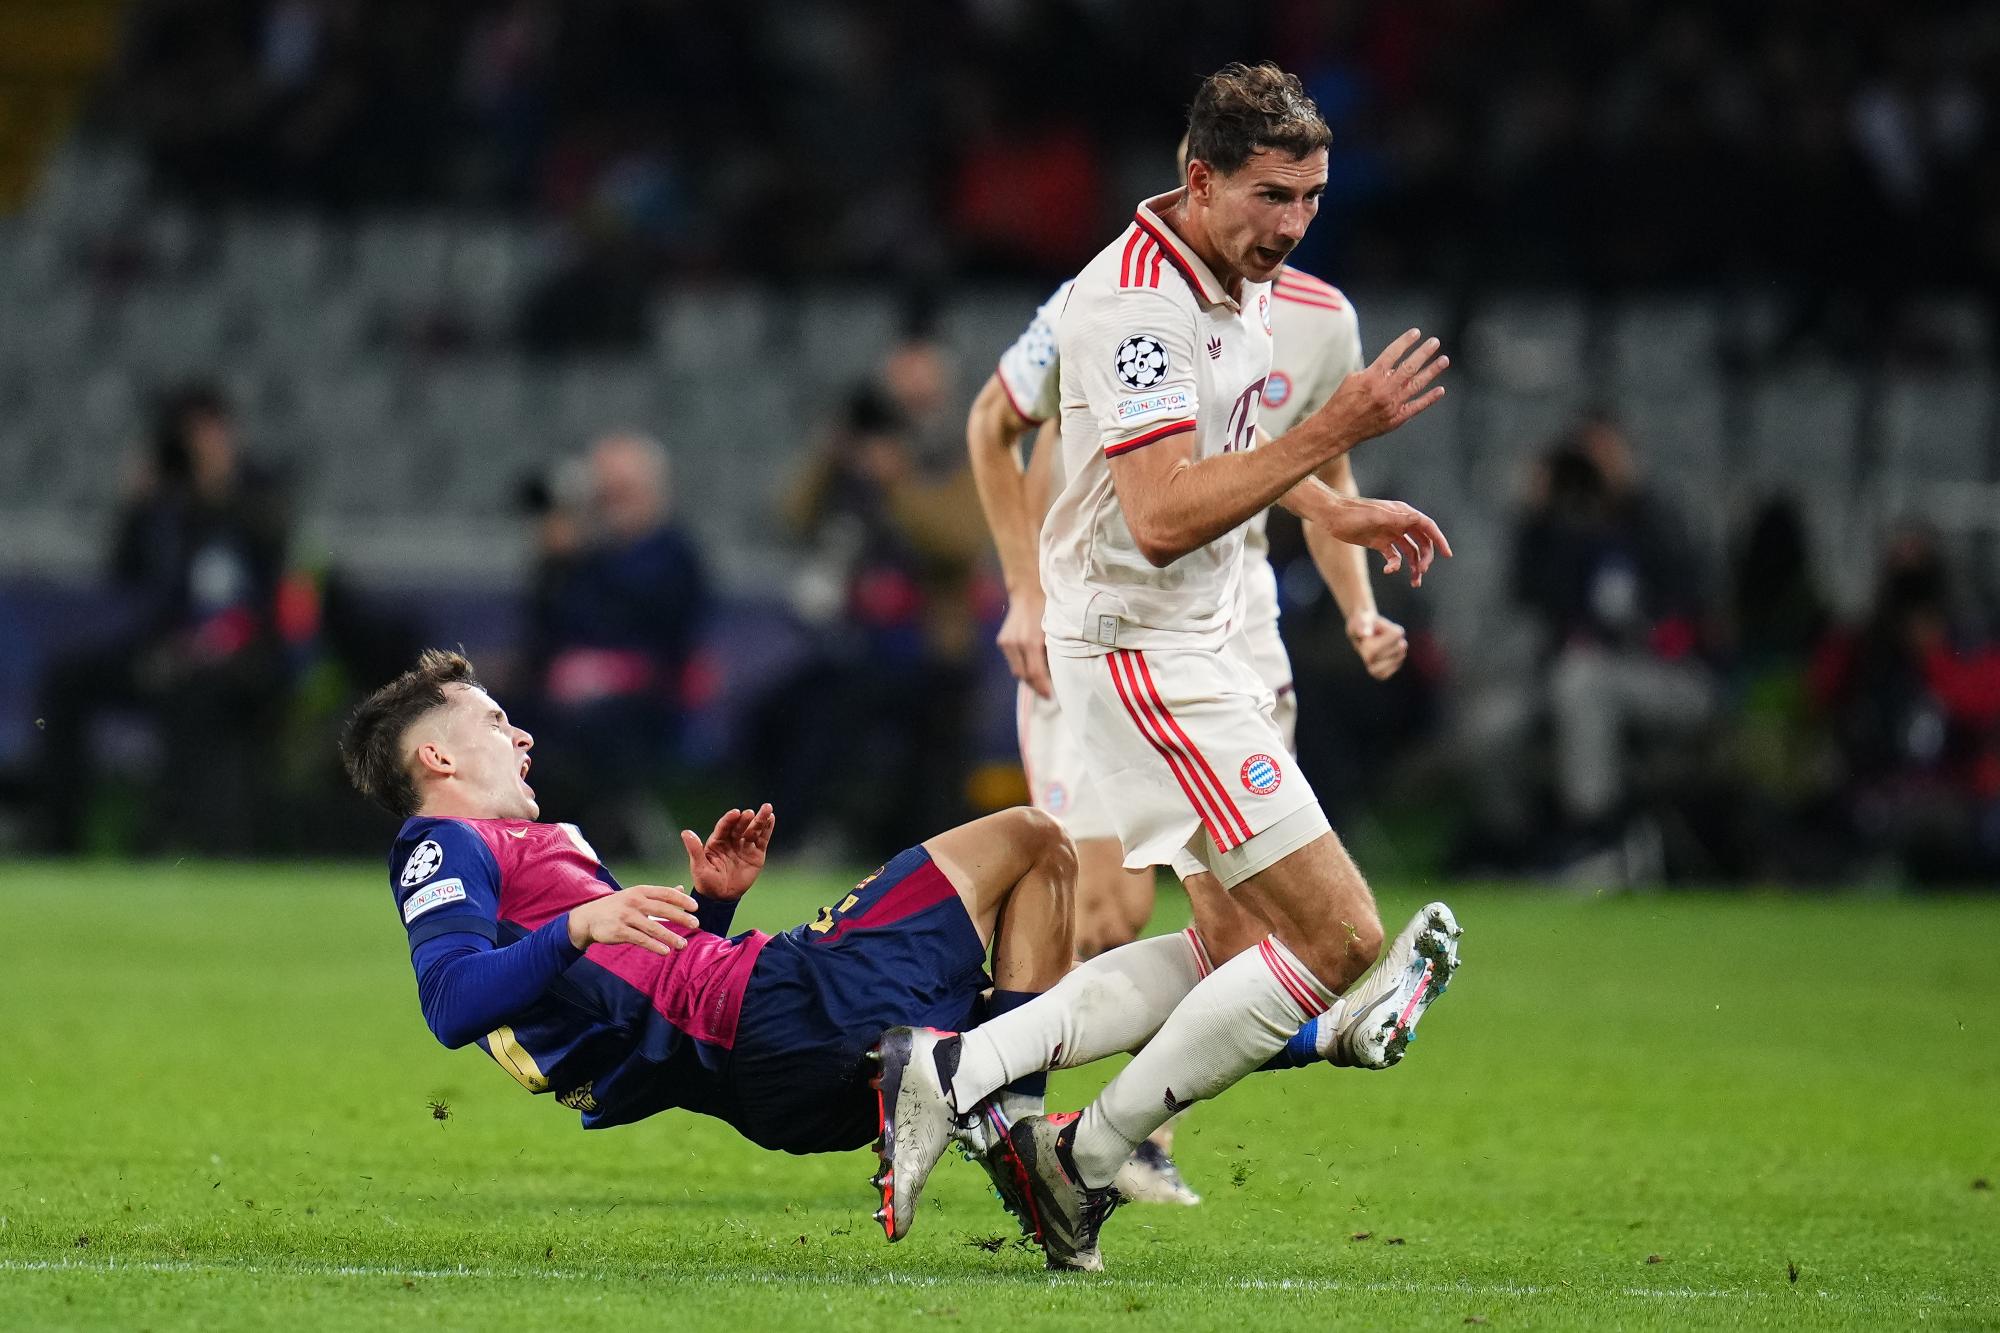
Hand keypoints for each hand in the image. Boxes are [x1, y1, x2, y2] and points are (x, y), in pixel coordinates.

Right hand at [566, 884, 698, 954]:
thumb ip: (658, 894)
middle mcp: (634, 901)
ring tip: (683, 944)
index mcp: (640, 891)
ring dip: (670, 936)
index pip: (665, 893)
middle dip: (681, 917)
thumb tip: (680, 888)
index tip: (695, 907)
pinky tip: (665, 951)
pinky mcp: (619, 931)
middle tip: (696, 924)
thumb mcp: (636, 895)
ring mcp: (626, 916)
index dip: (681, 899)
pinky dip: (654, 946)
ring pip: (653, 927)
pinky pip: (641, 939)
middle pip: (662, 908)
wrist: (588, 918)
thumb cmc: (617, 906)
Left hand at [681, 803, 775, 902]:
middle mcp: (731, 840)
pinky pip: (762, 840)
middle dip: (745, 819)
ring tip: (767, 808)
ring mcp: (744, 846)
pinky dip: (767, 829)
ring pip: (753, 830)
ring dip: (760, 819)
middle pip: (740, 826)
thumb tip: (685, 832)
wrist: (722, 897)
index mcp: (717, 841)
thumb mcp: (699, 867)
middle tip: (749, 813)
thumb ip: (694, 849)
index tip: (735, 813)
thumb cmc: (707, 882)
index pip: (723, 827)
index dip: (729, 819)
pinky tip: (771, 818)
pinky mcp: (756, 853)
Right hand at [997, 592, 1052, 698]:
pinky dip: (1022, 666)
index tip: (1049, 695)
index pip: (1036, 673)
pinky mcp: (1002, 641)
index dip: (1042, 687)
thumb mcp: (1054, 632)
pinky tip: (1030, 666)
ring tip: (1039, 681)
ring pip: (1016, 670)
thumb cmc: (1047, 610)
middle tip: (1046, 692)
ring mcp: (1007, 642)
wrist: (1028, 592)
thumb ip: (1051, 653)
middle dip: (1035, 686)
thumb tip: (1053, 673)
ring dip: (1028, 677)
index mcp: (1031, 641)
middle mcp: (1016, 643)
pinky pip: (1012, 661)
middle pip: (1024, 675)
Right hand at [1316, 329, 1449, 450]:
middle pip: (1409, 366)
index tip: (1416, 333)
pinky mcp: (1396, 419)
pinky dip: (1429, 398)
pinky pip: (1417, 407)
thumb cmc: (1342, 401)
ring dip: (1432, 371)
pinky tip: (1440, 390)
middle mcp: (1384, 389)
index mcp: (1371, 376)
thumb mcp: (1353, 379)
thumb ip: (1374, 371)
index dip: (1406, 341)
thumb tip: (1392, 366)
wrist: (1337, 428)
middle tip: (1435, 342)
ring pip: (1417, 384)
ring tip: (1444, 360)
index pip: (1393, 353)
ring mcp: (1392, 405)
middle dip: (1424, 352)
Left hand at [1322, 496, 1452, 586]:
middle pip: (1421, 542)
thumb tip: (1419, 520)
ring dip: (1414, 566)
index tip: (1447, 554)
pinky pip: (1394, 556)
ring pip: (1409, 552)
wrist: (1331, 516)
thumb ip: (1398, 519)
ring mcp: (1389, 533)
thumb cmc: (1353, 513)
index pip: (1427, 527)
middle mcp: (1399, 523)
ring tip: (1415, 582)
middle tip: (1421, 573)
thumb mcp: (1377, 516)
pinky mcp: (1379, 543)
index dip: (1439, 540)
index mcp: (1402, 513)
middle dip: (1425, 558)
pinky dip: (1395, 565)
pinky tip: (1388, 571)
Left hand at [1346, 610, 1408, 680]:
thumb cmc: (1363, 623)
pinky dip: (1373, 669)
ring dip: (1368, 661)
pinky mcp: (1395, 667)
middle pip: (1374, 657)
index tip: (1367, 636)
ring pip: (1377, 669)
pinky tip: (1374, 660)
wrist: (1368, 628)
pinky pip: (1381, 675)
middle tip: (1367, 643)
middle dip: (1365, 651)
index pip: (1375, 648)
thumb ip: (1361, 626)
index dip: (1366, 645)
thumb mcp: (1358, 622)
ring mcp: (1400, 657)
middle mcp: (1402, 645)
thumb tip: (1364, 634)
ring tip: (1371, 650)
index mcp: (1397, 633)